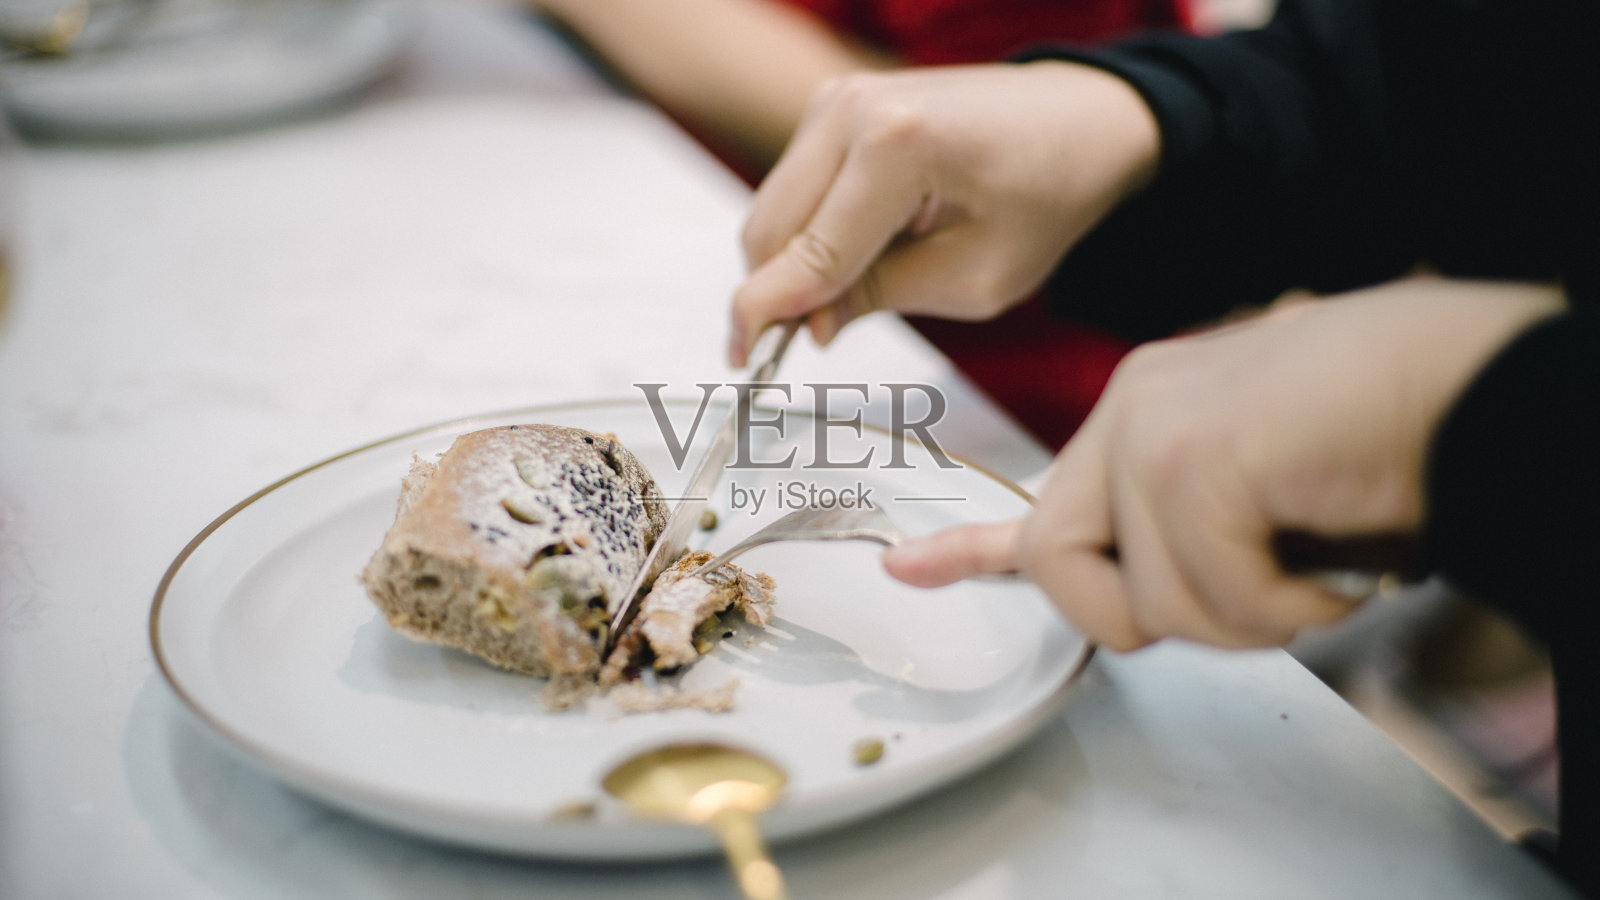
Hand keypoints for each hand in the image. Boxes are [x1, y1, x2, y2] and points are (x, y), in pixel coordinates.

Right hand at [728, 61, 1159, 364]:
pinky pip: (793, 188)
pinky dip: (811, 230)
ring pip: (773, 210)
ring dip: (797, 261)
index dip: (768, 316)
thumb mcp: (976, 276)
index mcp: (897, 146)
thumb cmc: (1046, 194)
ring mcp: (837, 99)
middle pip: (770, 230)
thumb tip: (805, 324)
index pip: (808, 253)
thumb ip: (881, 297)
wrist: (1076, 120)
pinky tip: (866, 245)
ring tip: (868, 281)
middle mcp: (853, 109)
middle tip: (808, 339)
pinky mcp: (834, 104)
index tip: (744, 360)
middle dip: (779, 292)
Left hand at [884, 278, 1564, 649]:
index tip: (906, 571)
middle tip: (1256, 586)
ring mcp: (1153, 430)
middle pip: (1069, 572)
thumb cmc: (1383, 430)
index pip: (1041, 501)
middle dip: (1152, 616)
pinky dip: (1289, 602)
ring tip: (1316, 556)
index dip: (974, 552)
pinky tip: (1334, 553)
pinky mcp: (1192, 457)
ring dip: (1251, 612)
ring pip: (1153, 603)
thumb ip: (1192, 530)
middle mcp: (1133, 412)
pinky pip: (1216, 593)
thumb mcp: (1264, 489)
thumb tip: (1149, 595)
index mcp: (1145, 413)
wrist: (1471, 375)